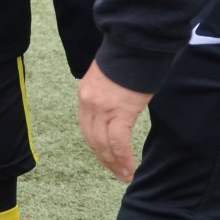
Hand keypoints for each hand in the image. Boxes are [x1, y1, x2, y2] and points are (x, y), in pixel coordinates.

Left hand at [77, 61, 152, 184]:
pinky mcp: (119, 112)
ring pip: (104, 145)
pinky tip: (130, 168)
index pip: (87, 127)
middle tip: (116, 173)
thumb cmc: (127, 58)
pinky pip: (118, 142)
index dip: (96, 146)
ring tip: (124, 176)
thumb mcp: (109, 78)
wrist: (135, 44)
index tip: (105, 158)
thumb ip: (108, 96)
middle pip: (93, 139)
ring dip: (114, 163)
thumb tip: (117, 109)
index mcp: (84, 94)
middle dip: (104, 159)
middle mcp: (88, 103)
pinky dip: (123, 158)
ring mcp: (102, 109)